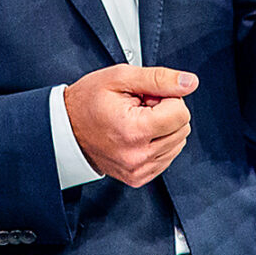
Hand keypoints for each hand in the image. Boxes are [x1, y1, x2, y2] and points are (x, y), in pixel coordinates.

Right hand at [63, 65, 197, 187]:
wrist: (66, 128)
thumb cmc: (88, 100)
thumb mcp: (120, 77)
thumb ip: (159, 79)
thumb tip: (189, 82)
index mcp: (134, 131)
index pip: (181, 113)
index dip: (166, 97)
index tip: (146, 96)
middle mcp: (138, 156)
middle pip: (182, 128)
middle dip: (165, 112)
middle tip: (140, 106)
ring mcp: (139, 170)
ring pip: (178, 142)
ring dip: (162, 127)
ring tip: (136, 119)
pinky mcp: (139, 177)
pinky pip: (167, 156)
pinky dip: (158, 141)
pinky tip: (137, 133)